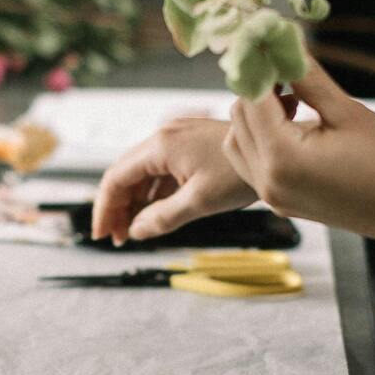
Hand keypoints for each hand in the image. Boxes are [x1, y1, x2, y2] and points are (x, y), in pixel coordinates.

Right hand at [92, 118, 255, 244]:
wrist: (273, 149)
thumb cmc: (240, 172)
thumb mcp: (200, 201)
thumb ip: (162, 218)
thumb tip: (135, 232)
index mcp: (160, 145)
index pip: (115, 178)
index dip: (104, 209)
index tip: (102, 234)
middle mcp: (163, 136)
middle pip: (125, 174)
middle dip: (117, 207)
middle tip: (118, 238)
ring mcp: (176, 138)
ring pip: (142, 172)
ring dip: (134, 201)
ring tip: (135, 230)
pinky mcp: (188, 144)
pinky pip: (160, 169)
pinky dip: (153, 192)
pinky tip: (155, 212)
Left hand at [222, 59, 374, 247]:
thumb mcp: (347, 111)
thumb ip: (308, 78)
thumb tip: (284, 46)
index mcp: (282, 157)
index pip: (250, 98)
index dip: (258, 65)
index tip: (270, 41)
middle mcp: (268, 182)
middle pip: (239, 119)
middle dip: (256, 88)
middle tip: (285, 66)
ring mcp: (272, 197)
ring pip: (238, 143)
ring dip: (255, 115)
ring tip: (292, 98)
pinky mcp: (281, 203)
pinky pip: (252, 165)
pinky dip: (261, 139)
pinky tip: (293, 123)